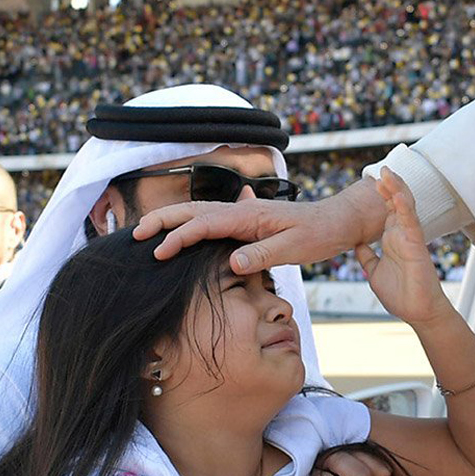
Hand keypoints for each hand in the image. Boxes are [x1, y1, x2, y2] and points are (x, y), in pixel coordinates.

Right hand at [133, 178, 387, 272]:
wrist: (339, 220)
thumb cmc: (320, 233)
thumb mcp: (296, 248)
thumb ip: (264, 255)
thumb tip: (231, 263)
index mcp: (250, 216)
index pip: (205, 225)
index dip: (179, 238)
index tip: (158, 254)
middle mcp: (243, 211)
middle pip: (193, 211)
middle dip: (163, 221)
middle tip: (136, 235)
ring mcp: (244, 216)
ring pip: (199, 214)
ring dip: (173, 221)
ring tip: (148, 233)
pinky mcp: (248, 224)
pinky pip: (211, 222)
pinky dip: (190, 225)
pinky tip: (182, 231)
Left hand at [353, 170, 449, 327]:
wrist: (417, 311)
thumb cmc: (400, 294)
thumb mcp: (374, 272)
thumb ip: (367, 257)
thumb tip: (356, 245)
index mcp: (391, 239)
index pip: (385, 210)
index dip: (380, 194)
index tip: (370, 179)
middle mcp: (401, 234)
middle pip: (395, 202)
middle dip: (388, 185)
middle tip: (379, 169)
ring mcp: (409, 237)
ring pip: (404, 206)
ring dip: (396, 188)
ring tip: (387, 173)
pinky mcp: (416, 245)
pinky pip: (410, 221)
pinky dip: (404, 207)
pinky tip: (397, 194)